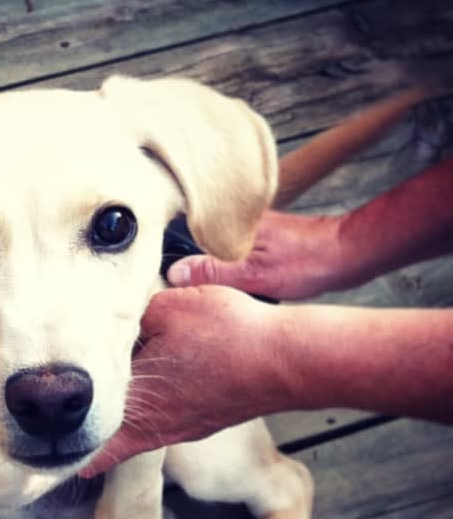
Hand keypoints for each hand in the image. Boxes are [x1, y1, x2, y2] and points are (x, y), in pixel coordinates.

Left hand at [80, 286, 285, 475]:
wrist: (287, 361)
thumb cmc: (228, 335)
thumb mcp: (169, 309)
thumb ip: (132, 318)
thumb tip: (110, 320)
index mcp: (139, 407)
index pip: (91, 442)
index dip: (66, 445)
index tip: (45, 449)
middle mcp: (158, 428)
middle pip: (111, 443)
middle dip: (87, 435)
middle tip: (62, 430)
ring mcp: (183, 428)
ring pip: (138, 433)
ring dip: (118, 422)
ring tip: (98, 408)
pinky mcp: (203, 420)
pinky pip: (164, 421)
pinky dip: (149, 411)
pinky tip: (152, 387)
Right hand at [167, 210, 343, 299]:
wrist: (350, 254)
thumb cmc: (308, 262)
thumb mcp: (254, 274)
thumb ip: (213, 272)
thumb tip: (174, 273)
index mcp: (230, 226)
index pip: (186, 237)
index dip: (175, 261)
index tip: (168, 281)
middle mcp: (238, 225)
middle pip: (199, 248)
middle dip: (194, 270)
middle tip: (192, 292)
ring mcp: (251, 234)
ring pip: (218, 255)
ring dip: (215, 274)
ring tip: (215, 292)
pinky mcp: (263, 244)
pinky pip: (235, 259)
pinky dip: (234, 274)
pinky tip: (241, 288)